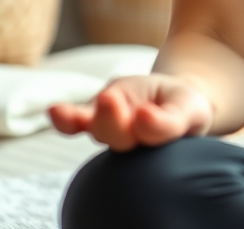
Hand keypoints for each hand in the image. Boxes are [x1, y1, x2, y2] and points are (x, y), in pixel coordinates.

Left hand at [49, 73, 213, 150]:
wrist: (171, 98)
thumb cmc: (183, 108)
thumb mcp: (188, 106)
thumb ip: (170, 121)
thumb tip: (143, 118)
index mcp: (161, 147)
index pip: (159, 136)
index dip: (153, 127)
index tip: (145, 113)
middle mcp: (133, 145)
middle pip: (121, 138)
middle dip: (114, 120)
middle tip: (109, 98)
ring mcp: (112, 131)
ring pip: (101, 129)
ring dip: (98, 115)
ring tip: (103, 96)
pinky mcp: (95, 115)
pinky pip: (76, 123)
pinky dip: (65, 120)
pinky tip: (55, 111)